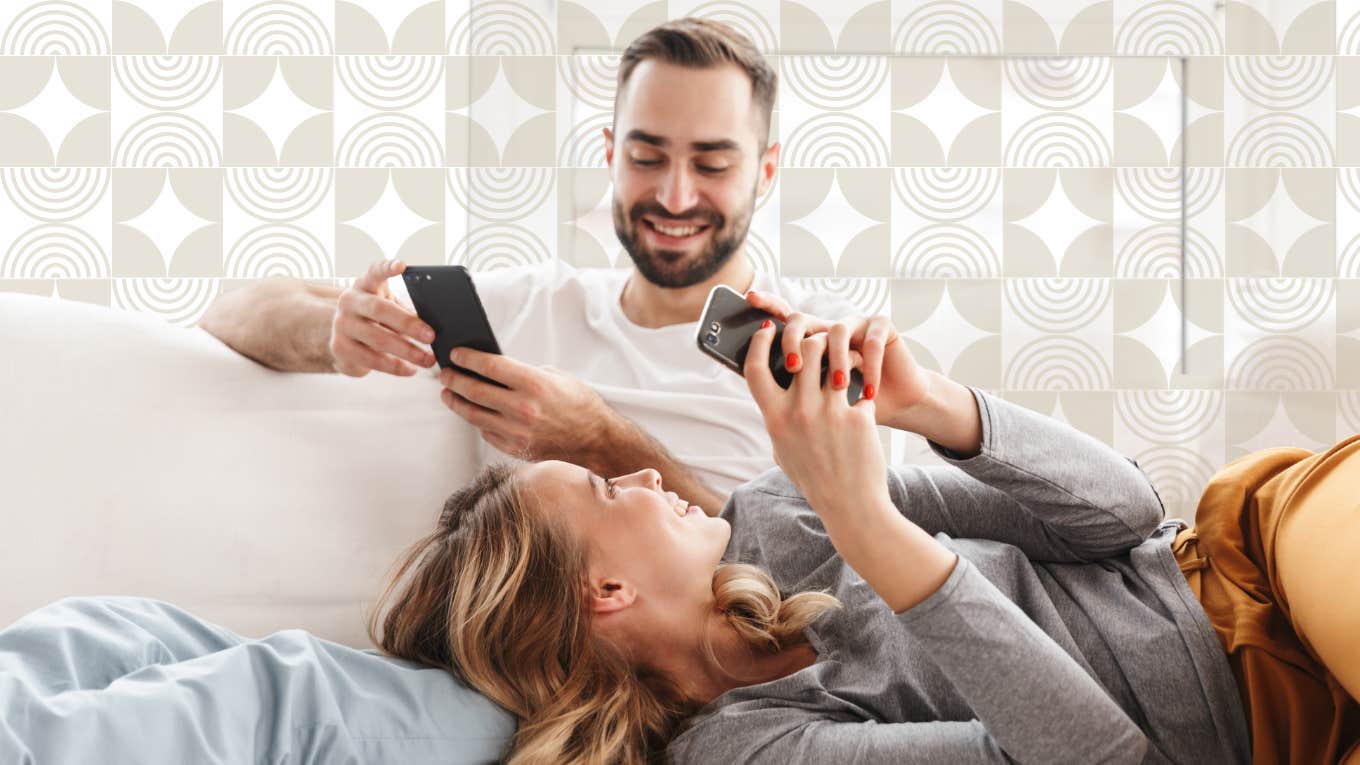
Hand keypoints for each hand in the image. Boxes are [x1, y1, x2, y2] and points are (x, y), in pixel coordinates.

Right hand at [329, 259, 436, 376]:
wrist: (344, 340)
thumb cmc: (375, 320)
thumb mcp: (387, 307)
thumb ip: (405, 309)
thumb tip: (437, 322)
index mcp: (364, 285)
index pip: (374, 271)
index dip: (386, 267)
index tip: (402, 265)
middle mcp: (349, 301)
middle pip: (379, 309)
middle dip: (408, 324)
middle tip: (431, 336)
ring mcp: (342, 325)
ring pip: (377, 338)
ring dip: (407, 351)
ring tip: (428, 359)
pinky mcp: (340, 348)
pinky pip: (371, 359)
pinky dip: (394, 366)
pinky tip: (410, 369)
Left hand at [438, 348, 614, 459]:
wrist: (595, 438)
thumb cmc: (578, 403)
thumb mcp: (554, 376)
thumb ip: (522, 372)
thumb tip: (491, 368)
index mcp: (535, 384)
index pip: (489, 366)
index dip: (467, 358)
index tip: (455, 354)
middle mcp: (523, 409)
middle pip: (475, 391)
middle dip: (454, 379)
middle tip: (445, 373)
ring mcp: (518, 433)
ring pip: (474, 415)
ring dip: (456, 402)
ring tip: (448, 393)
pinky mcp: (516, 449)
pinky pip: (486, 433)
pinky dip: (477, 421)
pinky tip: (473, 411)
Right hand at [743, 318, 889, 518]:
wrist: (850, 504)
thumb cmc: (814, 477)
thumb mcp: (782, 449)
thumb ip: (778, 418)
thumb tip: (774, 391)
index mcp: (774, 419)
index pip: (755, 369)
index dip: (758, 342)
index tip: (766, 329)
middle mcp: (799, 412)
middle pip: (802, 350)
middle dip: (813, 340)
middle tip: (821, 344)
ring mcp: (829, 413)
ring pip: (834, 358)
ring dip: (842, 354)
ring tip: (849, 361)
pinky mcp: (857, 417)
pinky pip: (860, 385)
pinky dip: (864, 384)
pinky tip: (868, 390)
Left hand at [744, 290, 931, 425]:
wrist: (893, 406)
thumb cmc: (850, 407)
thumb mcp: (817, 401)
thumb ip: (791, 389)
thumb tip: (757, 385)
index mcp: (808, 341)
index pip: (783, 317)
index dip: (768, 303)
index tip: (750, 297)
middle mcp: (828, 328)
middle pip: (800, 320)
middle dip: (792, 342)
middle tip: (792, 369)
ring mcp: (855, 324)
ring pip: (836, 330)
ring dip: (837, 361)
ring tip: (838, 387)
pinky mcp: (881, 328)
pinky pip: (871, 340)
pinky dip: (870, 367)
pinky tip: (869, 391)